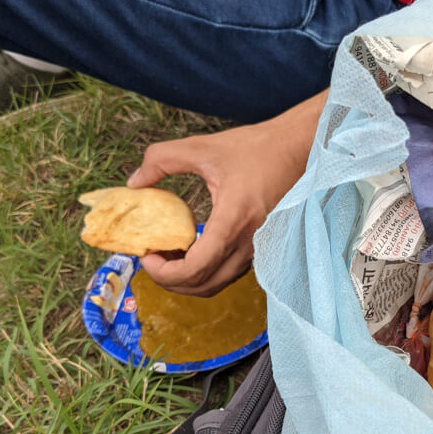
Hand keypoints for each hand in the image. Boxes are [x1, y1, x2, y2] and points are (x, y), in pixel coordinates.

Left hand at [127, 91, 324, 295]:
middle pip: (203, 285)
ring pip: (217, 284)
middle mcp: (248, 243)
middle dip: (170, 280)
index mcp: (233, 221)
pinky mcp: (261, 247)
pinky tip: (192, 249)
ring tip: (169, 256)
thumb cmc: (255, 147)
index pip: (194, 269)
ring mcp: (257, 249)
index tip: (147, 256)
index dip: (164, 272)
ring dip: (188, 279)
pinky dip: (206, 272)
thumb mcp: (202, 147)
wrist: (298, 149)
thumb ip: (162, 160)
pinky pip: (229, 273)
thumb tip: (134, 182)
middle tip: (152, 259)